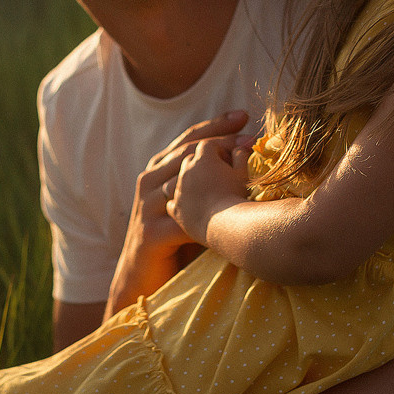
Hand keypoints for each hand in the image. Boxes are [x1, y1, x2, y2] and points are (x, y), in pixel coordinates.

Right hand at [131, 111, 246, 251]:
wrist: (142, 277)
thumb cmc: (172, 237)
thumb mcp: (187, 202)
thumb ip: (203, 182)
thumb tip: (245, 158)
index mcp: (158, 170)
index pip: (188, 139)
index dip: (215, 125)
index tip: (243, 116)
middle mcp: (149, 182)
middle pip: (187, 153)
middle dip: (221, 142)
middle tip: (252, 138)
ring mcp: (146, 207)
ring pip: (184, 182)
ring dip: (217, 176)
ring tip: (247, 170)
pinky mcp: (150, 234)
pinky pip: (182, 222)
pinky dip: (207, 218)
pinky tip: (231, 216)